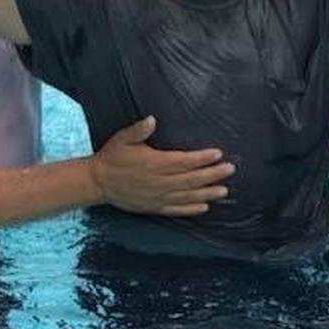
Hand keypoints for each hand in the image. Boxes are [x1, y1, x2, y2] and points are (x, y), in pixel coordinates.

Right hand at [90, 116, 234, 217]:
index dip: (201, 158)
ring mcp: (157, 196)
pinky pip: (175, 210)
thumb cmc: (112, 157)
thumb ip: (139, 130)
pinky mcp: (153, 207)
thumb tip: (152, 119)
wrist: (98, 182)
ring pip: (186, 196)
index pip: (183, 161)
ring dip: (206, 193)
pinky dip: (191, 209)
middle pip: (190, 179)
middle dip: (211, 175)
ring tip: (224, 190)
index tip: (218, 153)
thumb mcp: (123, 139)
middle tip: (229, 169)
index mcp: (153, 164)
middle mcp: (158, 182)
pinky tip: (204, 207)